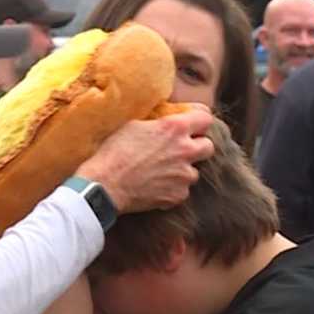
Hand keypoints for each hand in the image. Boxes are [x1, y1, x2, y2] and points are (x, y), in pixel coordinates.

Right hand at [75, 106, 213, 213]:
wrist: (105, 185)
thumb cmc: (114, 152)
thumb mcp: (134, 126)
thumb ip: (158, 124)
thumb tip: (164, 124)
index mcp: (175, 128)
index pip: (205, 118)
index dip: (199, 121)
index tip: (194, 124)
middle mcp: (185, 150)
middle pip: (208, 146)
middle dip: (197, 147)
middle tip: (181, 150)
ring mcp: (184, 175)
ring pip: (194, 171)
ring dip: (183, 171)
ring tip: (162, 172)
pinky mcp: (178, 195)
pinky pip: (182, 190)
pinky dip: (172, 189)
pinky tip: (156, 187)